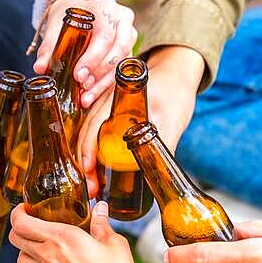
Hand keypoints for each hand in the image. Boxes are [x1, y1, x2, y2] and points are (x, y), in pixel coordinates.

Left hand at [9, 201, 144, 262]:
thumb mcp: (114, 243)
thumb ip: (102, 224)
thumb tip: (100, 208)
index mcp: (61, 238)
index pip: (22, 223)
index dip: (18, 213)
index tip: (25, 208)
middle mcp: (48, 257)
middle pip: (16, 240)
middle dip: (19, 229)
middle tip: (32, 225)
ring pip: (21, 262)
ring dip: (27, 252)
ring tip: (41, 248)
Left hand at [32, 0, 136, 107]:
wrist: (80, 10)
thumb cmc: (69, 15)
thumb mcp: (57, 24)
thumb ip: (49, 46)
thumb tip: (40, 67)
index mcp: (106, 10)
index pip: (105, 35)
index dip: (93, 58)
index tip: (78, 75)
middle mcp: (123, 21)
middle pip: (120, 49)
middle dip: (100, 72)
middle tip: (82, 86)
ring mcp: (129, 36)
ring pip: (122, 63)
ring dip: (103, 83)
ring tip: (86, 97)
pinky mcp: (128, 51)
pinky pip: (120, 71)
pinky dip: (105, 85)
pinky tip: (91, 95)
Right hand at [77, 45, 204, 195]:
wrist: (177, 73)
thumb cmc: (175, 90)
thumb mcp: (173, 118)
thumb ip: (165, 142)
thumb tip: (157, 173)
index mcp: (117, 96)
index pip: (94, 124)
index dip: (88, 148)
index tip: (88, 170)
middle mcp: (106, 100)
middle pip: (86, 132)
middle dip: (84, 162)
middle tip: (90, 188)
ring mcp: (106, 107)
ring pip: (88, 136)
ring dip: (87, 161)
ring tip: (91, 186)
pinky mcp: (111, 115)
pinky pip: (95, 135)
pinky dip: (93, 155)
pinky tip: (96, 173)